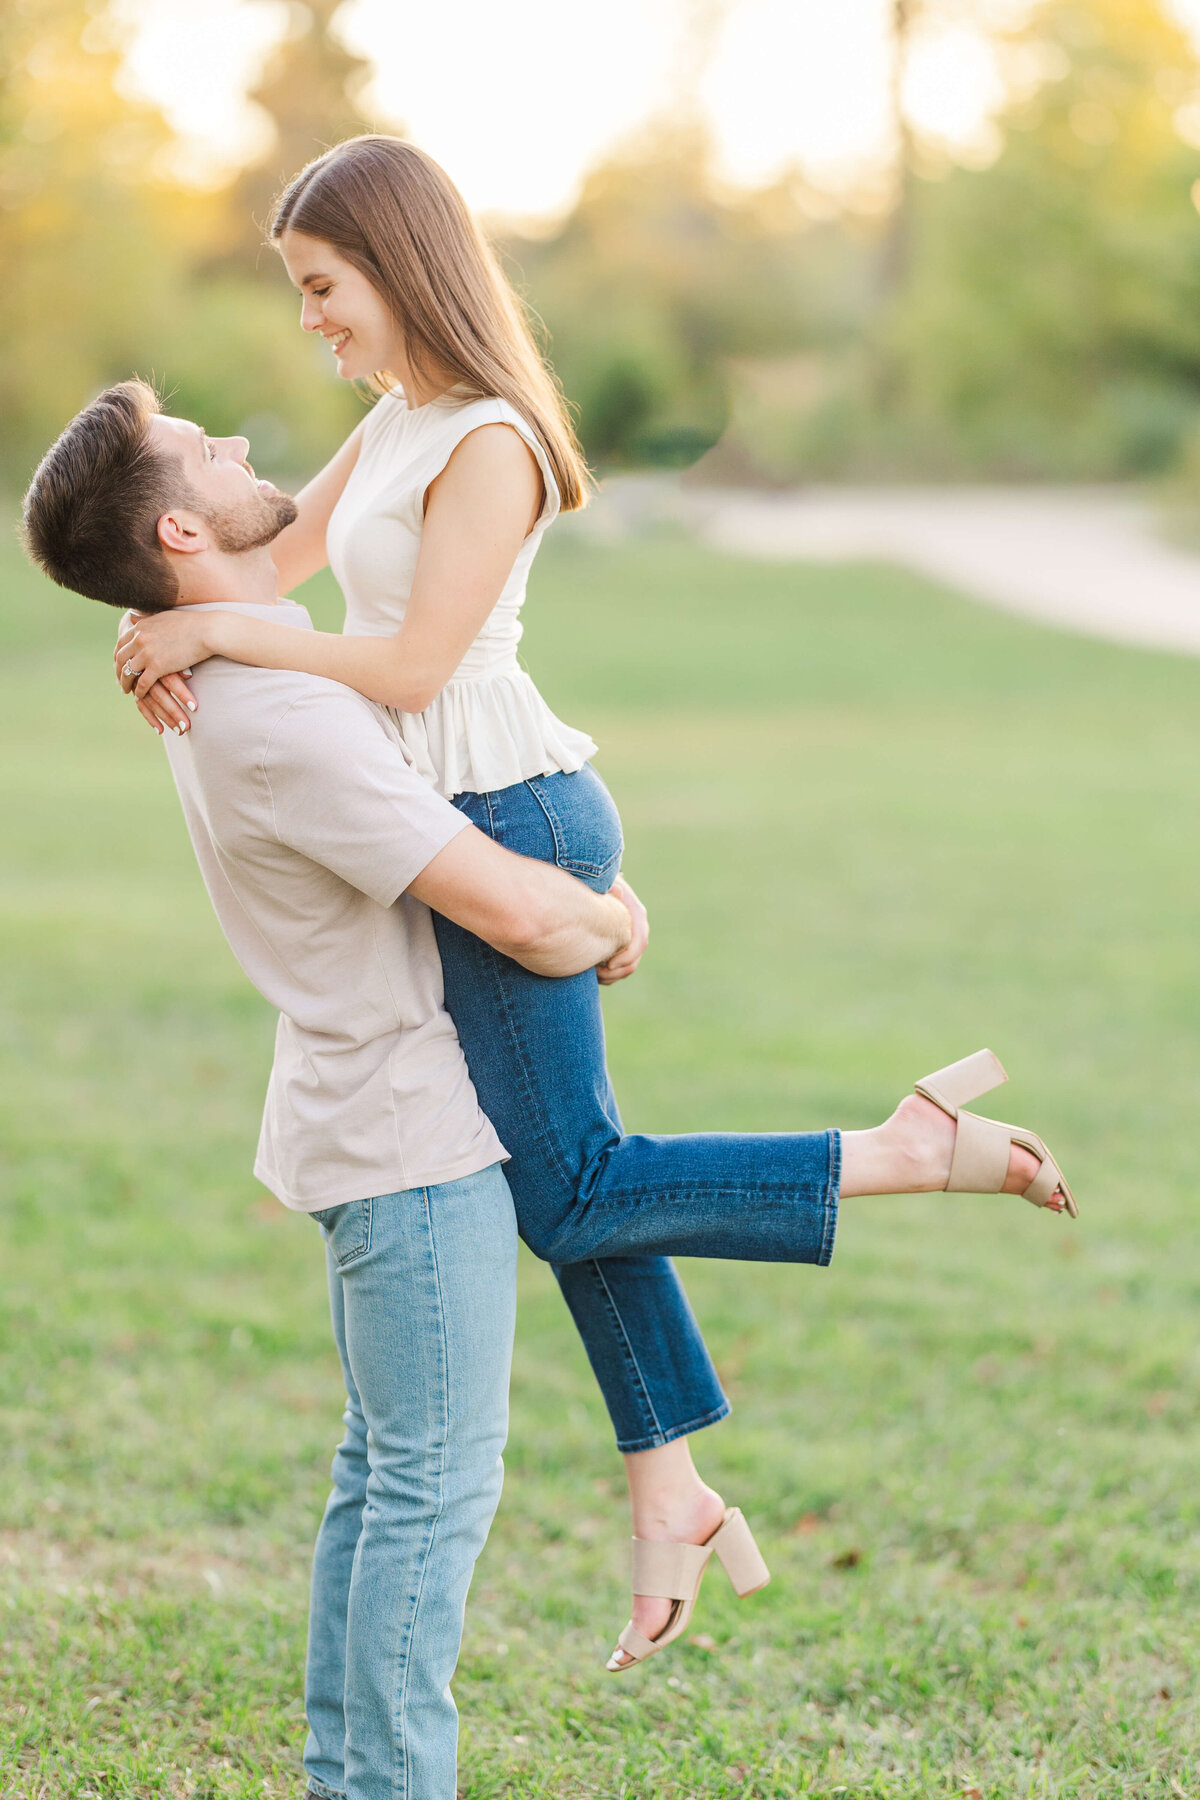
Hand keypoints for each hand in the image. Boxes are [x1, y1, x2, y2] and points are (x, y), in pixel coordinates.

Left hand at [115, 609, 205, 726]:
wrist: (206, 631)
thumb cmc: (191, 623)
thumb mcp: (163, 617)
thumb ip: (147, 620)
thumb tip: (135, 618)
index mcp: (140, 627)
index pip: (121, 643)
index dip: (118, 656)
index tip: (119, 663)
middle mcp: (139, 639)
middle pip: (120, 659)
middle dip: (118, 671)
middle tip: (120, 679)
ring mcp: (146, 653)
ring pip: (128, 672)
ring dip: (125, 683)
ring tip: (126, 690)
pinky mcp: (157, 667)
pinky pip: (142, 683)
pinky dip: (138, 692)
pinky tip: (138, 697)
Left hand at [598, 874, 648, 983]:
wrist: (595, 883)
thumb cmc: (597, 884)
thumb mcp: (601, 883)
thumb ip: (608, 888)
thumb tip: (617, 889)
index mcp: (636, 914)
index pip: (639, 941)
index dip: (627, 957)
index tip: (608, 965)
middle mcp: (637, 928)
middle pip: (634, 959)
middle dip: (616, 971)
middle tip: (596, 973)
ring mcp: (631, 940)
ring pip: (627, 967)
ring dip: (611, 975)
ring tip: (592, 973)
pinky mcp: (622, 948)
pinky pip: (619, 969)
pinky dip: (607, 975)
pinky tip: (591, 972)